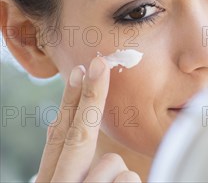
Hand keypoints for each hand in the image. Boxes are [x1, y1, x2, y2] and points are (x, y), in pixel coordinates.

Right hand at [35, 57, 140, 181]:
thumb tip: (71, 134)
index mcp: (51, 180)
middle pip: (77, 132)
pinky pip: (129, 178)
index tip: (78, 70)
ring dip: (120, 178)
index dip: (68, 101)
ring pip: (114, 162)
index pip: (58, 135)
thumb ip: (77, 169)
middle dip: (90, 95)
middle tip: (99, 62)